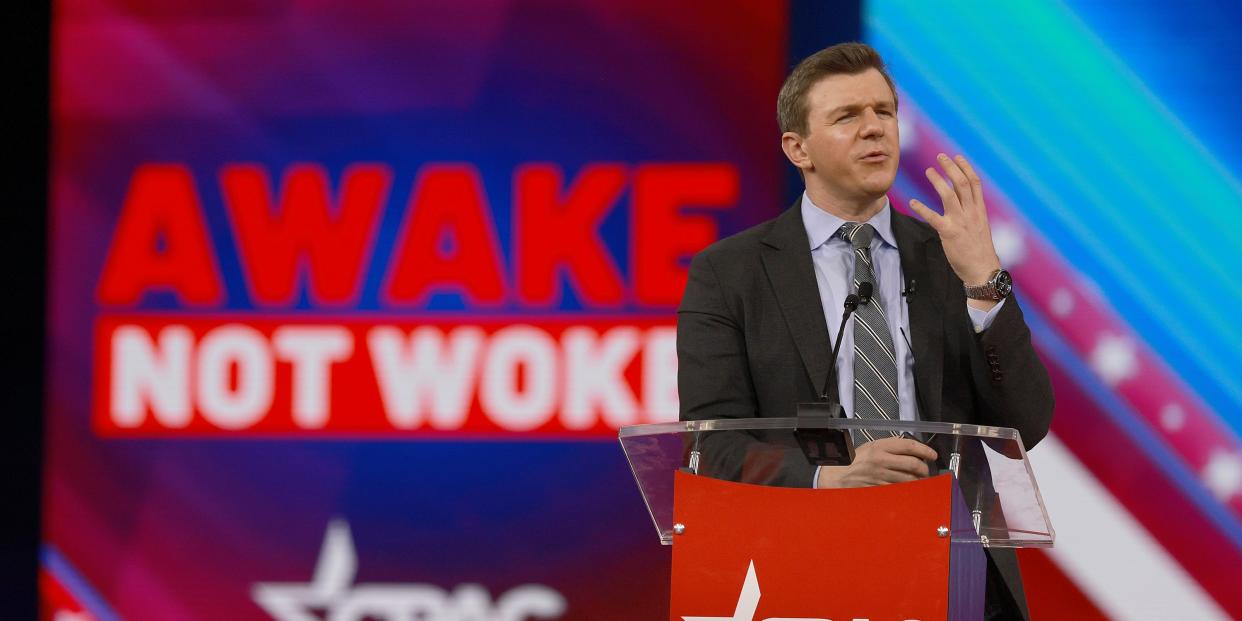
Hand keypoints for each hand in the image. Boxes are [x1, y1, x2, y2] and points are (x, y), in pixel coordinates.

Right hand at [816, 437, 938, 487]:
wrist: (836, 475)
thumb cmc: (852, 461)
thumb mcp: (869, 447)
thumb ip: (888, 448)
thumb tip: (910, 452)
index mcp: (879, 447)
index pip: (908, 446)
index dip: (924, 450)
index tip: (931, 454)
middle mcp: (881, 460)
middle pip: (913, 464)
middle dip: (924, 468)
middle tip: (926, 470)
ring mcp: (880, 476)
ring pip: (909, 479)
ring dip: (918, 480)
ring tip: (919, 479)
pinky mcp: (879, 489)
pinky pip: (899, 489)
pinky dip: (906, 489)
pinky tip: (908, 488)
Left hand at [907, 154, 1001, 299]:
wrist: (983, 270)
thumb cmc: (979, 251)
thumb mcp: (980, 227)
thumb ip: (971, 212)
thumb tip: (961, 200)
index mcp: (980, 210)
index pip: (975, 183)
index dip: (966, 168)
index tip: (957, 157)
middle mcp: (971, 213)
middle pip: (962, 184)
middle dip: (951, 167)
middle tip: (940, 156)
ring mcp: (961, 222)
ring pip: (949, 195)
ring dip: (938, 181)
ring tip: (929, 170)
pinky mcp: (949, 233)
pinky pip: (933, 217)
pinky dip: (922, 208)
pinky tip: (912, 202)